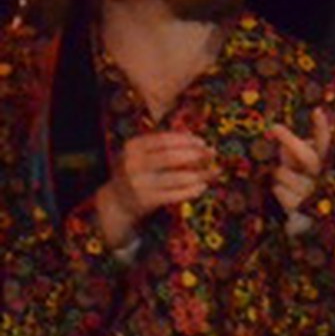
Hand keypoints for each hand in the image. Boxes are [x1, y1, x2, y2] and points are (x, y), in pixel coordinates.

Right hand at [93, 127, 214, 247]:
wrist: (117, 201)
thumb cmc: (137, 171)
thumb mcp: (140, 153)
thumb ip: (162, 143)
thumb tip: (192, 135)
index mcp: (132, 147)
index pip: (163, 140)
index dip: (186, 140)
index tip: (203, 142)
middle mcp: (133, 164)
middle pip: (172, 157)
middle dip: (196, 155)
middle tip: (213, 154)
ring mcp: (139, 183)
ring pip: (178, 177)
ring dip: (201, 174)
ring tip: (215, 171)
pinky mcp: (147, 200)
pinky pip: (177, 194)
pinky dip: (193, 190)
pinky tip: (202, 186)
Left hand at [265, 110, 334, 219]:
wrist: (308, 226)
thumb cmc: (301, 189)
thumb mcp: (299, 169)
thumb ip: (293, 153)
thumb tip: (279, 137)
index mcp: (325, 164)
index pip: (326, 143)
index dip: (322, 128)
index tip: (316, 111)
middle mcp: (323, 177)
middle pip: (306, 156)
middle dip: (290, 140)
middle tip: (275, 127)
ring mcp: (313, 192)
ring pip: (283, 173)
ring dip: (278, 175)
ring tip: (284, 182)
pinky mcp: (302, 207)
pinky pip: (279, 190)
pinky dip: (278, 191)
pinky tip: (286, 196)